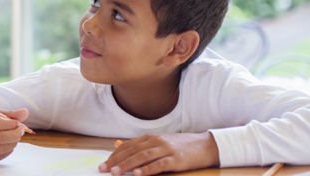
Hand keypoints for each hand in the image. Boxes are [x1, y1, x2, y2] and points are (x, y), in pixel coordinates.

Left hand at [99, 132, 219, 174]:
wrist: (205, 145)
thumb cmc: (180, 146)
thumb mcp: (158, 142)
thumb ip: (138, 144)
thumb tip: (116, 144)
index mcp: (150, 138)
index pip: (128, 146)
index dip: (114, 155)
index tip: (104, 164)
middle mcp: (156, 141)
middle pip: (132, 151)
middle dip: (116, 161)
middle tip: (104, 169)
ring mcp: (166, 149)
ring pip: (143, 157)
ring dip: (128, 165)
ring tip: (116, 173)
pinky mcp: (176, 159)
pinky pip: (159, 164)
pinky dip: (147, 169)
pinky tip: (138, 174)